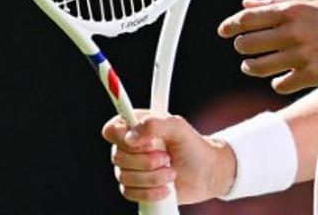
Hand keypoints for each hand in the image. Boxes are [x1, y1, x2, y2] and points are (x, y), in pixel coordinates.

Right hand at [101, 111, 234, 204]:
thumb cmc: (192, 146)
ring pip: (124, 178)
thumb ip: (154, 124)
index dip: (124, 138)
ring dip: (152, 177)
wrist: (206, 173)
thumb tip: (131, 137)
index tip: (148, 143)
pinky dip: (151, 192)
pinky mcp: (136, 189)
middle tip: (166, 157)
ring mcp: (131, 169)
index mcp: (135, 127)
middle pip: (117, 157)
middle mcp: (129, 148)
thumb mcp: (178, 127)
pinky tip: (167, 188)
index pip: (111, 130)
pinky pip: (131, 194)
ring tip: (171, 172)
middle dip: (146, 161)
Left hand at [218, 0, 317, 93]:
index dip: (230, 26)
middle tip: (244, 50)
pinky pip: (280, 84)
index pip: (248, 19)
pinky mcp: (312, 75)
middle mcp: (293, 31)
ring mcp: (302, 54)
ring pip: (259, 67)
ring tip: (251, 66)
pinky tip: (281, 79)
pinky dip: (277, 83)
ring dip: (251, 67)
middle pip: (248, 44)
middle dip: (241, 48)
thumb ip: (274, 3)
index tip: (222, 32)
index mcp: (290, 11)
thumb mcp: (307, 2)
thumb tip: (245, 5)